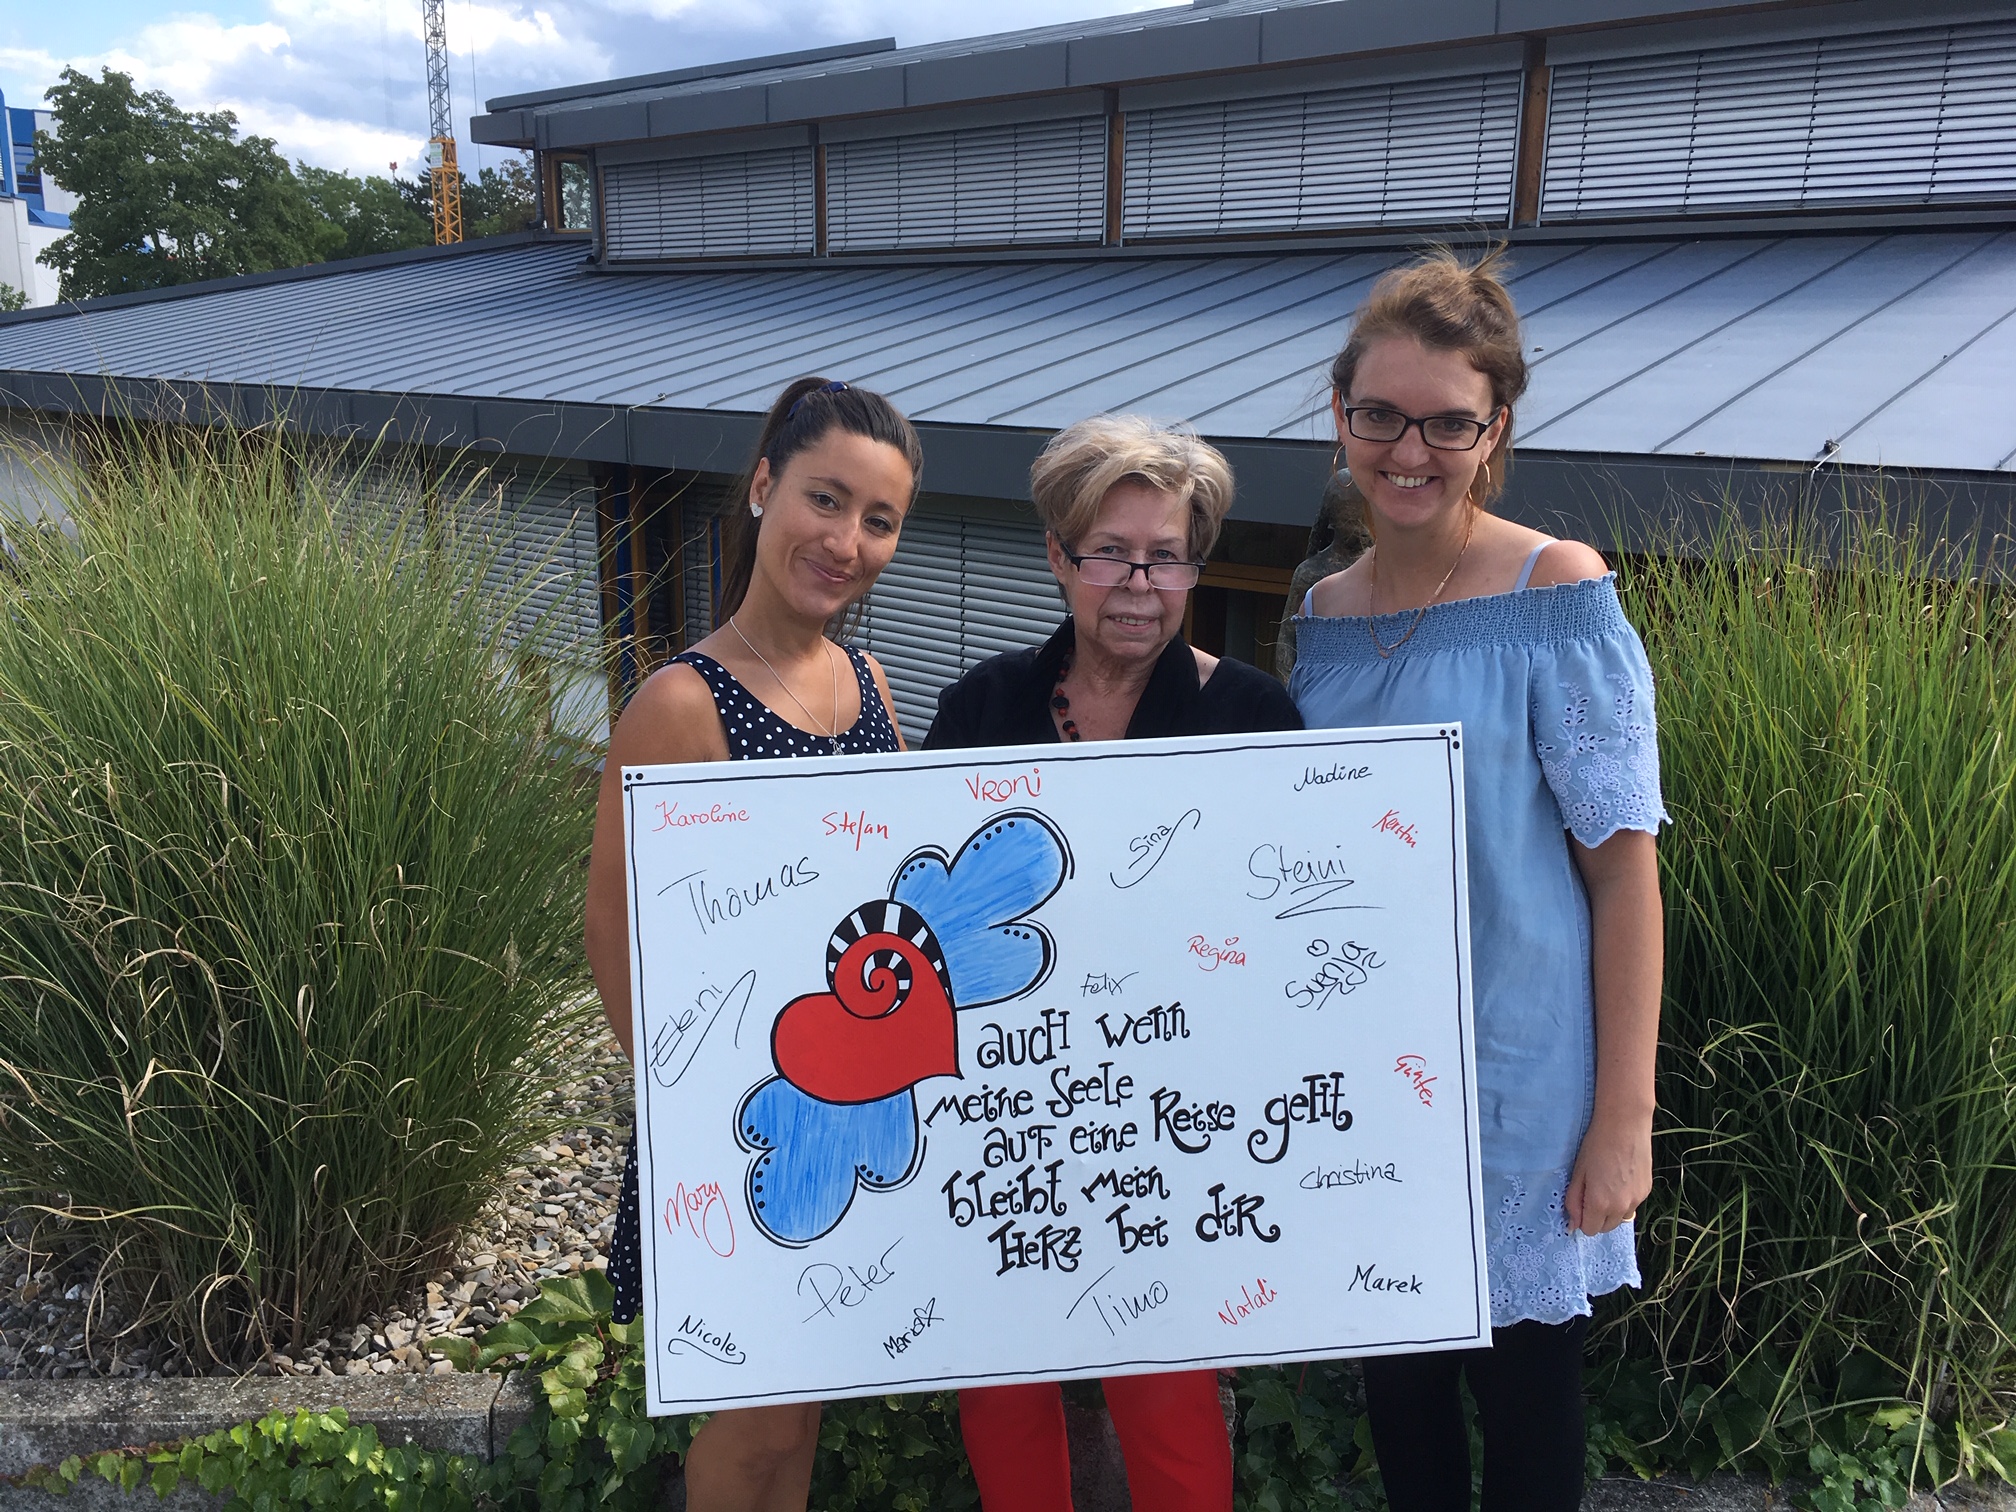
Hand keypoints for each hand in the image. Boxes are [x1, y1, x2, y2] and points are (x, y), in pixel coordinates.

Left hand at [1564, 1110, 1651, 1235]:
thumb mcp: (1578, 1173)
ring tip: (1607, 1184)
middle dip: (1596, 1217)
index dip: (1582, 1218)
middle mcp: (1621, 1206)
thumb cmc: (1596, 1145)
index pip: (1589, 1230)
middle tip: (1591, 1192)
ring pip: (1620, 1218)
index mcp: (1600, 1203)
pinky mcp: (1647, 1191)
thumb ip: (1573, 1202)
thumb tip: (1572, 1225)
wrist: (1625, 1125)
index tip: (1580, 1202)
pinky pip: (1632, 1205)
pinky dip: (1624, 1199)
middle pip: (1605, 1228)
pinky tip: (1620, 1178)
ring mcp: (1637, 1200)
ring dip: (1612, 1210)